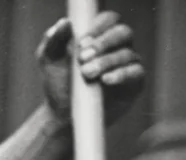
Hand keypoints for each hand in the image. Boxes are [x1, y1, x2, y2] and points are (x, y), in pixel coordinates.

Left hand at [36, 12, 145, 127]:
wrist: (62, 114)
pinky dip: (121, 75)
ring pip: (127, 54)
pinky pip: (136, 73)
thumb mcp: (49, 59)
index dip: (98, 27)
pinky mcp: (134, 83)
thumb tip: (64, 22)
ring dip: (106, 62)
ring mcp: (128, 64)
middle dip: (103, 44)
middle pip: (122, 33)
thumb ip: (54, 40)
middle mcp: (117, 46)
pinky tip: (106, 80)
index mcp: (99, 35)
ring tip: (87, 73)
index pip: (108, 20)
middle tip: (83, 58)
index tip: (81, 43)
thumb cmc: (58, 82)